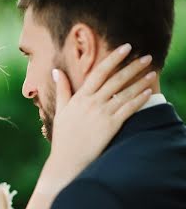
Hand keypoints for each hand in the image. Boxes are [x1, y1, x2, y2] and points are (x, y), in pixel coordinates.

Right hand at [43, 44, 155, 190]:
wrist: (67, 161)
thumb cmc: (63, 137)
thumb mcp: (60, 111)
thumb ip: (62, 89)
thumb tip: (56, 71)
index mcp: (80, 97)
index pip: (99, 72)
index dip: (113, 58)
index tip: (126, 48)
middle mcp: (92, 103)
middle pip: (115, 80)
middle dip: (132, 66)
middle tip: (147, 57)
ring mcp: (102, 114)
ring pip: (124, 94)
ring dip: (140, 82)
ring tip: (152, 73)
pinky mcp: (110, 126)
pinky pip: (128, 110)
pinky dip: (138, 100)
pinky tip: (147, 93)